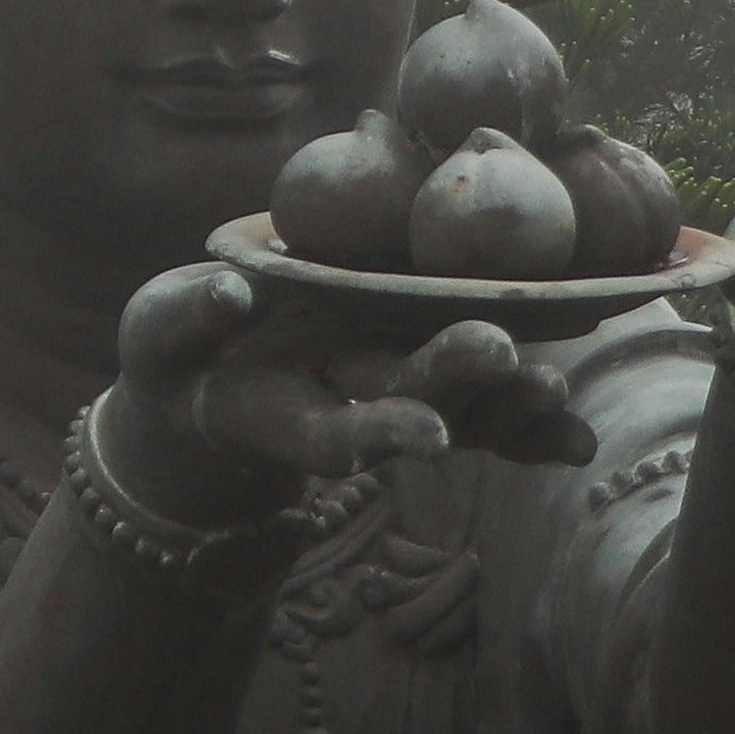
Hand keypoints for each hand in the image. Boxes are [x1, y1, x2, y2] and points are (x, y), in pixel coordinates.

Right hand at [108, 249, 594, 522]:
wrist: (206, 382)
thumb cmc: (175, 355)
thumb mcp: (160, 335)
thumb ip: (188, 318)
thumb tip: (231, 297)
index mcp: (283, 412)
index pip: (336, 432)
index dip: (382, 432)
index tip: (429, 436)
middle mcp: (345, 409)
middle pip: (406, 403)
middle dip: (458, 386)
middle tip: (511, 359)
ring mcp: (383, 397)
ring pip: (454, 407)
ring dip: (507, 408)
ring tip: (556, 392)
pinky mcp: (411, 378)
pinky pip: (474, 399)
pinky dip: (521, 422)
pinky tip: (574, 435)